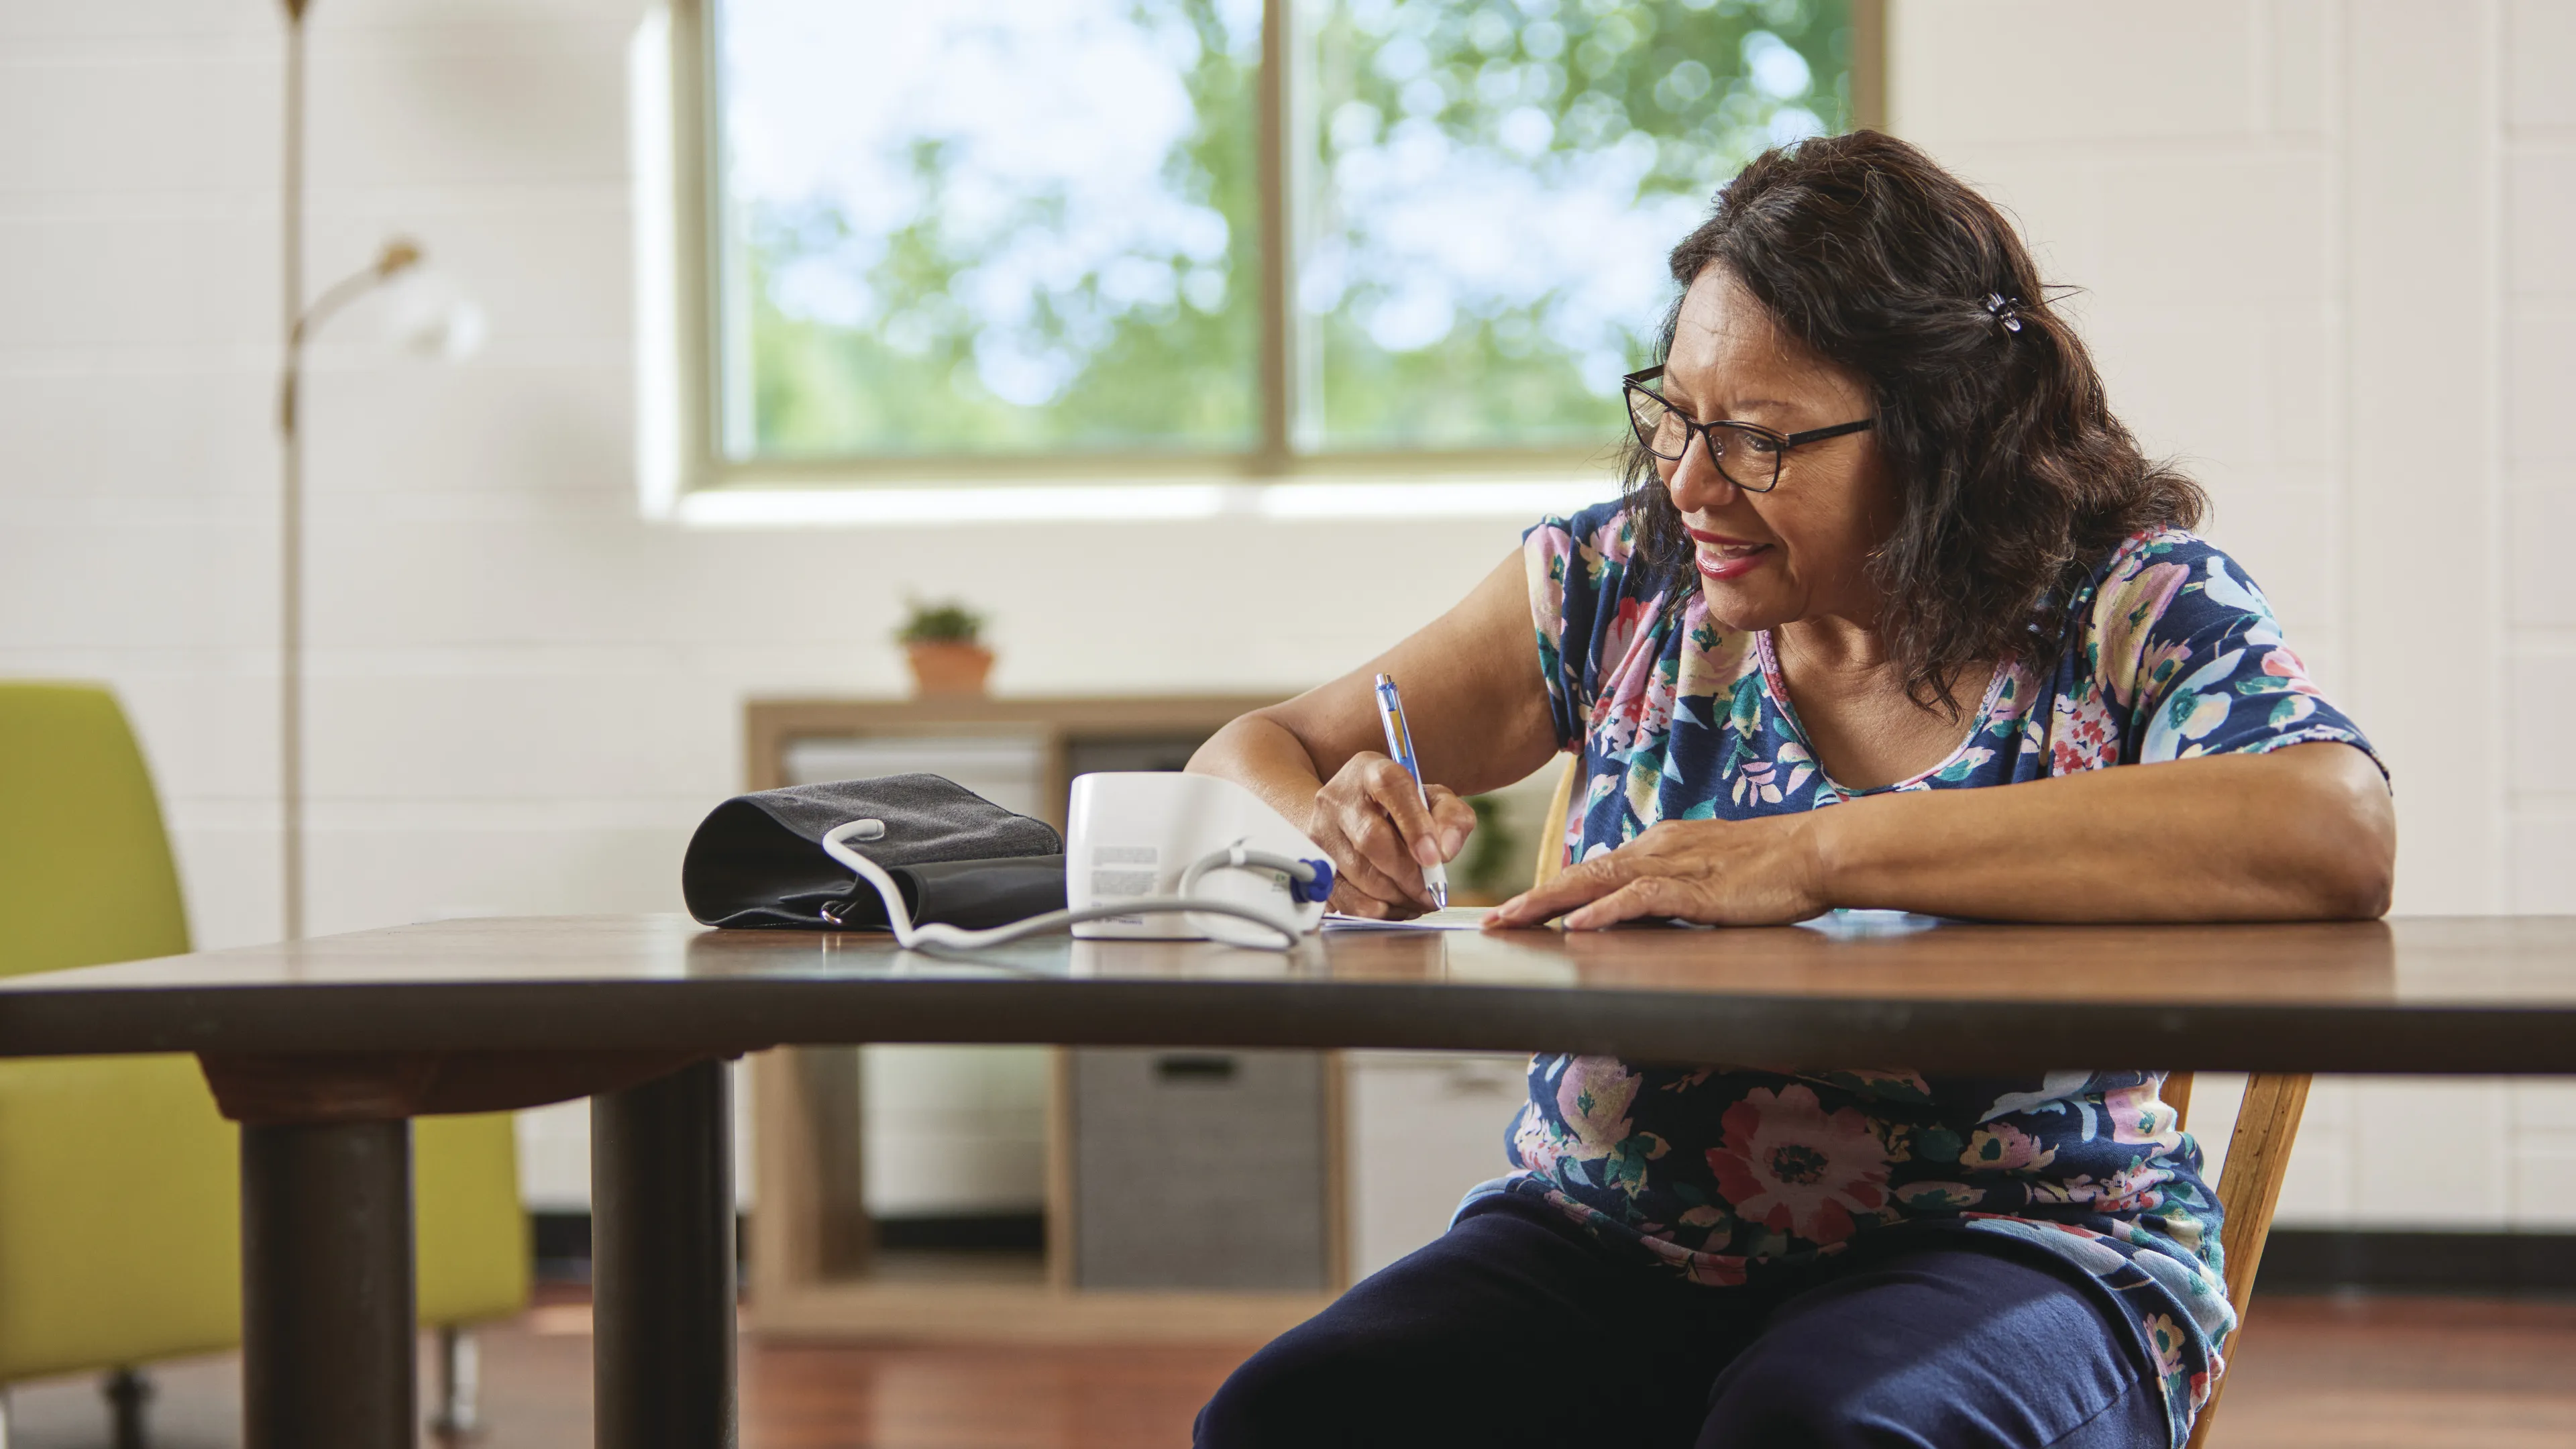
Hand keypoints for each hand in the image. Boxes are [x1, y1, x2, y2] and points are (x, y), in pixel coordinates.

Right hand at [1306, 752, 1475, 917]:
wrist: (1351, 815)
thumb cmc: (1400, 808)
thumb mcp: (1434, 801)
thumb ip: (1452, 819)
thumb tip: (1444, 851)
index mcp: (1372, 771)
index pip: (1391, 788)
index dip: (1414, 824)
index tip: (1434, 858)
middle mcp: (1338, 796)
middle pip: (1370, 838)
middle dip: (1407, 873)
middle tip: (1430, 891)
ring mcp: (1320, 830)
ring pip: (1357, 872)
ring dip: (1394, 895)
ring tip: (1415, 899)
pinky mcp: (1314, 864)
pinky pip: (1342, 897)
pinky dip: (1374, 909)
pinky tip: (1393, 906)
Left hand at [1487, 816, 1826, 928]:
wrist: (1815, 852)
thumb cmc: (1771, 870)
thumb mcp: (1708, 879)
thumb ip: (1673, 894)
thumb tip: (1640, 915)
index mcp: (1659, 847)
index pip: (1593, 869)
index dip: (1552, 890)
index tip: (1518, 909)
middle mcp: (1657, 849)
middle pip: (1582, 872)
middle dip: (1534, 897)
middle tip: (1494, 918)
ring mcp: (1675, 865)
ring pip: (1598, 880)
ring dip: (1551, 902)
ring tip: (1515, 920)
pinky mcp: (1696, 888)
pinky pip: (1640, 898)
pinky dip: (1605, 911)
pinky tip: (1579, 925)